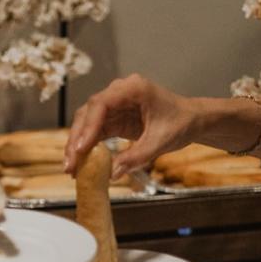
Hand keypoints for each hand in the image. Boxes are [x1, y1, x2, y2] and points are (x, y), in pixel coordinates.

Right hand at [64, 74, 193, 176]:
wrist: (191, 120)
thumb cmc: (181, 123)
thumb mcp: (161, 142)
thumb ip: (137, 156)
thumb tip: (113, 172)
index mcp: (133, 89)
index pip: (101, 104)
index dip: (88, 126)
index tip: (80, 148)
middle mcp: (119, 92)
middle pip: (88, 113)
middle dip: (77, 139)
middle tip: (70, 164)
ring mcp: (115, 105)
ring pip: (87, 122)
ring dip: (77, 144)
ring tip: (71, 167)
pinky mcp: (113, 118)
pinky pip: (94, 131)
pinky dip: (87, 146)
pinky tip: (80, 162)